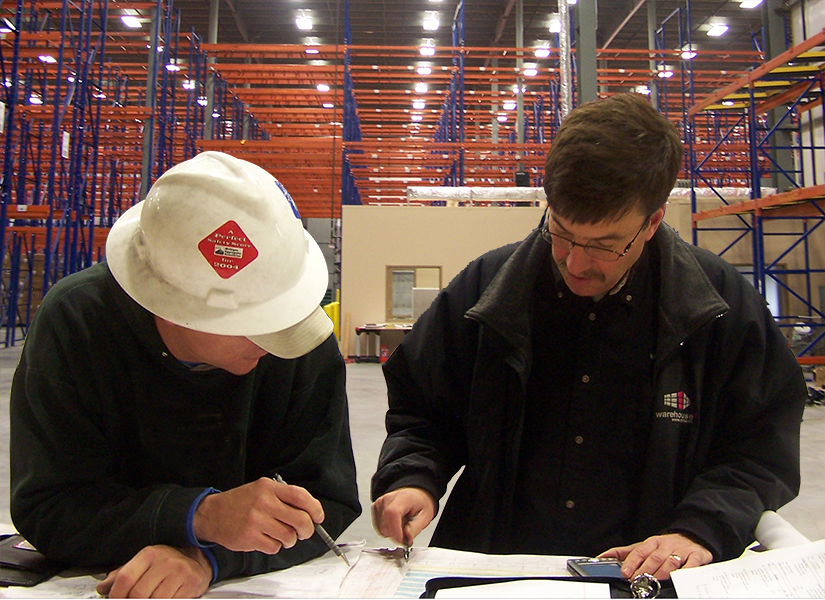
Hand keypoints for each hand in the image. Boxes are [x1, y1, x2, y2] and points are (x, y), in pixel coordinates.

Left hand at [95, 545, 210, 597]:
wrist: (197, 561)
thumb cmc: (166, 564)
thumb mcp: (143, 564)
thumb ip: (122, 575)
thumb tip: (103, 588)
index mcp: (149, 554)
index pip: (125, 578)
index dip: (116, 595)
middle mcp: (165, 561)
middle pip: (138, 594)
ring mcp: (179, 572)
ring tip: (151, 598)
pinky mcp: (190, 584)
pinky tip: (165, 597)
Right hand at [193, 477, 322, 553]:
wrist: (212, 514)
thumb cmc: (241, 502)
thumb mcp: (262, 490)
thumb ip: (284, 497)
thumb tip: (310, 512)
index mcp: (269, 488)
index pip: (301, 497)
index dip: (315, 508)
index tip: (318, 517)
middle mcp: (263, 502)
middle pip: (300, 520)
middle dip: (306, 530)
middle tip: (304, 532)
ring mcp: (256, 520)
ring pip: (289, 536)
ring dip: (289, 540)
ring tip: (281, 535)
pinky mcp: (250, 537)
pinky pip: (274, 547)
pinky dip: (274, 546)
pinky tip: (266, 539)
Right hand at [371, 487, 435, 546]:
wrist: (415, 495)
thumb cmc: (420, 503)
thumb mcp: (426, 516)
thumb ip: (416, 528)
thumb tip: (406, 537)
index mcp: (403, 498)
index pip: (392, 513)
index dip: (395, 531)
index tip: (402, 540)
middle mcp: (388, 498)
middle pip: (385, 525)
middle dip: (396, 535)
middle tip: (406, 532)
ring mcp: (380, 502)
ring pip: (381, 529)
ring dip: (391, 533)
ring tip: (401, 525)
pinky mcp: (375, 507)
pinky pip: (378, 527)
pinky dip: (386, 530)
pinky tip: (394, 524)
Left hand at [599, 533, 712, 579]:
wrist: (692, 536)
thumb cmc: (665, 545)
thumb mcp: (644, 546)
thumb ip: (624, 552)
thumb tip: (603, 556)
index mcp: (652, 542)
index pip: (639, 551)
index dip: (632, 562)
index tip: (625, 572)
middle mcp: (665, 546)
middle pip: (654, 558)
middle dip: (645, 570)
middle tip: (638, 580)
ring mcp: (681, 551)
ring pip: (670, 562)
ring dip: (661, 573)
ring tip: (655, 581)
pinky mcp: (696, 557)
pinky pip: (691, 565)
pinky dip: (685, 572)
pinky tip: (678, 578)